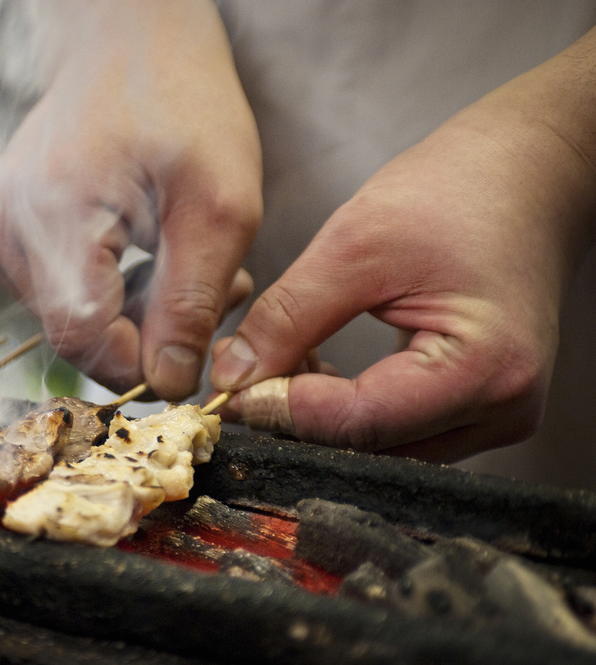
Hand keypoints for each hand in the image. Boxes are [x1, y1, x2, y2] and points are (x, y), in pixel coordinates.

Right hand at [0, 0, 261, 398]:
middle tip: (216, 292)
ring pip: (69, 319)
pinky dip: (109, 291)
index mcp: (49, 213)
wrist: (129, 46)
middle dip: (149, 334)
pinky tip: (146, 254)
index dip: (145, 362)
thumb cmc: (182, 105)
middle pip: (75, 334)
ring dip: (134, 314)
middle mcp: (1, 227)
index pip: (83, 338)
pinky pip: (56, 293)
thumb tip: (172, 383)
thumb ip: (193, 302)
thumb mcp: (219, 205)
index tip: (200, 348)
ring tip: (183, 263)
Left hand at [211, 27, 595, 461]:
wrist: (525, 173)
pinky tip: (315, 365)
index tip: (230, 388)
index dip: (284, 409)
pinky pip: (398, 428)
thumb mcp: (354, 245)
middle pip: (371, 444)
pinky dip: (347, 407)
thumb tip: (233, 377)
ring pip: (380, 444)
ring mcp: (494, 412)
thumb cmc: (459, 191)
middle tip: (243, 374)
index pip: (361, 421)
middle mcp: (500, 409)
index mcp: (482, 368)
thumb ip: (289, 317)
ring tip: (281, 358)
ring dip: (319, 415)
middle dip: (297, 415)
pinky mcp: (476, 403)